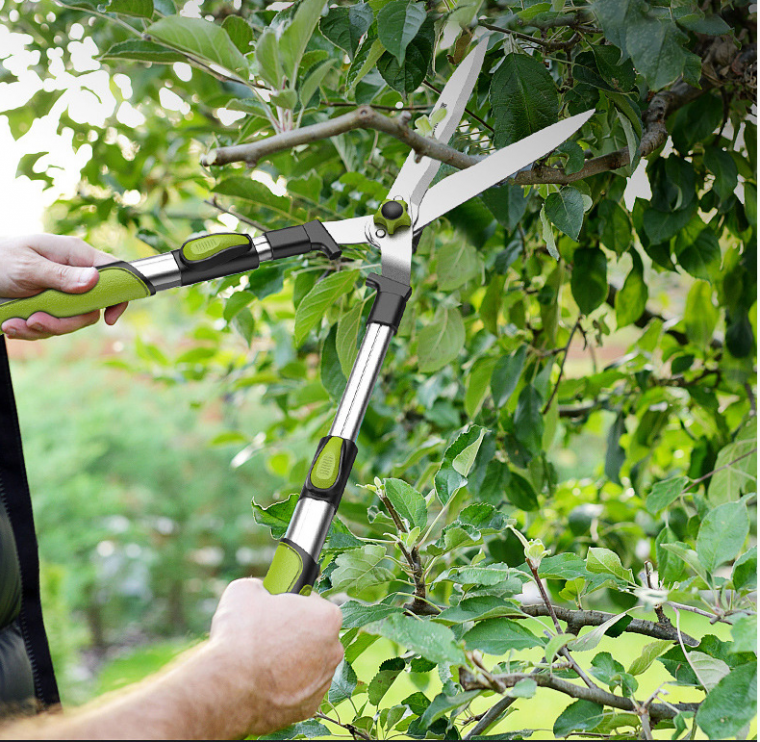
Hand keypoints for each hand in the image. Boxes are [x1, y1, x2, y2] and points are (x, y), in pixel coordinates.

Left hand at [0, 234, 127, 339]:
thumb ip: (60, 275)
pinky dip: (30, 331)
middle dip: (64, 322)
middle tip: (35, 322)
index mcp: (75, 256)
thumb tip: (95, 280)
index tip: (108, 319)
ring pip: (70, 322)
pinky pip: (51, 327)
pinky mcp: (49, 307)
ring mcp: (62, 293)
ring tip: (13, 324)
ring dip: (41, 329)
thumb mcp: (27, 266)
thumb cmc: (0, 257)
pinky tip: (11, 323)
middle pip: (91, 308)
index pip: (114, 274)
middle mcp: (74, 275)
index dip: (117, 297)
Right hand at [203, 578, 343, 736]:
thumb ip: (264, 586)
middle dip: (295, 633)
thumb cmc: (242, 634)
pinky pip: (299, 690)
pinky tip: (264, 682)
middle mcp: (334, 650)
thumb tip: (263, 589)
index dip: (294, 604)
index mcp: (327, 617)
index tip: (278, 609)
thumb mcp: (247, 589)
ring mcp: (323, 682)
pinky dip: (285, 686)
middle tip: (268, 634)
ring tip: (261, 660)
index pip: (314, 603)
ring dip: (291, 661)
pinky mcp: (309, 708)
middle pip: (315, 635)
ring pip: (309, 664)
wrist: (228, 687)